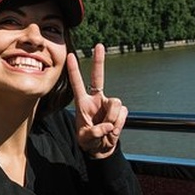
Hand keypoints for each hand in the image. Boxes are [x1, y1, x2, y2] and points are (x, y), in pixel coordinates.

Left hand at [66, 43, 127, 157]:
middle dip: (98, 61)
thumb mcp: (85, 140)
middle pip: (98, 77)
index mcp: (82, 103)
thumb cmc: (88, 142)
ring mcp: (109, 104)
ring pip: (115, 103)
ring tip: (107, 129)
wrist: (101, 149)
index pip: (77, 84)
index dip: (74, 70)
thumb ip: (94, 133)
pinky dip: (119, 124)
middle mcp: (96, 99)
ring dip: (112, 118)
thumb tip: (108, 126)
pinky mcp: (121, 111)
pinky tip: (113, 130)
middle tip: (99, 45)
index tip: (71, 55)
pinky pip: (123, 114)